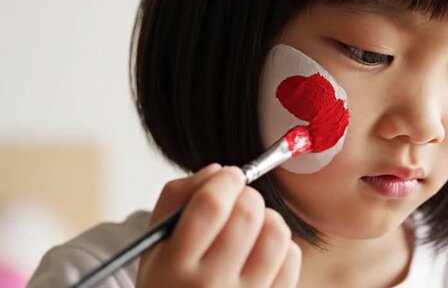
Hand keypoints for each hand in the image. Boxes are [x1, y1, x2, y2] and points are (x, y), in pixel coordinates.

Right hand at [136, 164, 300, 286]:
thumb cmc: (169, 280)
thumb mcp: (156, 242)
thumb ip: (178, 197)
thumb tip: (218, 171)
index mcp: (173, 266)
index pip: (211, 206)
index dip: (226, 181)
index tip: (231, 176)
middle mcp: (209, 286)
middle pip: (247, 215)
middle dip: (248, 195)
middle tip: (240, 199)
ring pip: (276, 234)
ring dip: (268, 217)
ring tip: (253, 224)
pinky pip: (291, 258)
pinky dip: (281, 244)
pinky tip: (262, 249)